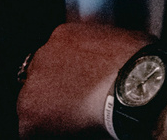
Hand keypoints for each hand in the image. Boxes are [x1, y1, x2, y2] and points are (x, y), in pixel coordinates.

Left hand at [17, 20, 147, 137]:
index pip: (57, 56)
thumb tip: (107, 58)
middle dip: (56, 92)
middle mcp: (41, 56)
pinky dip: (48, 132)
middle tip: (78, 104)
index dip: (70, 74)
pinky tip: (72, 131)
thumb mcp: (121, 39)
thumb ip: (102, 47)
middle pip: (41, 78)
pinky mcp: (29, 116)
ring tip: (76, 120)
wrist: (133, 87)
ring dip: (50, 112)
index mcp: (62, 35)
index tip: (80, 84)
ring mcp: (32, 87)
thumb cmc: (137, 64)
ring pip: (34, 104)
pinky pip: (32, 129)